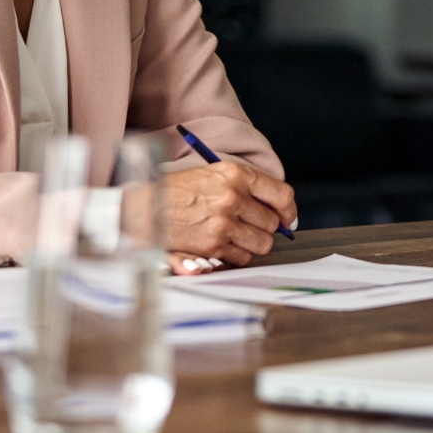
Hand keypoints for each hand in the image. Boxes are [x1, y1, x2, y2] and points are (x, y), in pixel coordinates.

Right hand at [161, 161, 294, 265]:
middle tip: (248, 226)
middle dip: (263, 228)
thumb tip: (277, 210)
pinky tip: (221, 244)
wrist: (144, 207)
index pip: (282, 195)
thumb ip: (246, 187)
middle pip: (272, 223)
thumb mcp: (213, 174)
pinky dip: (235, 255)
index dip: (288, 210)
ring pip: (261, 244)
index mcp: (236, 174)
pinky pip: (241, 257)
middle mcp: (233, 197)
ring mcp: (223, 223)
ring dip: (251, 243)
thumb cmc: (177, 190)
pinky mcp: (213, 246)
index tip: (286, 218)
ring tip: (234, 236)